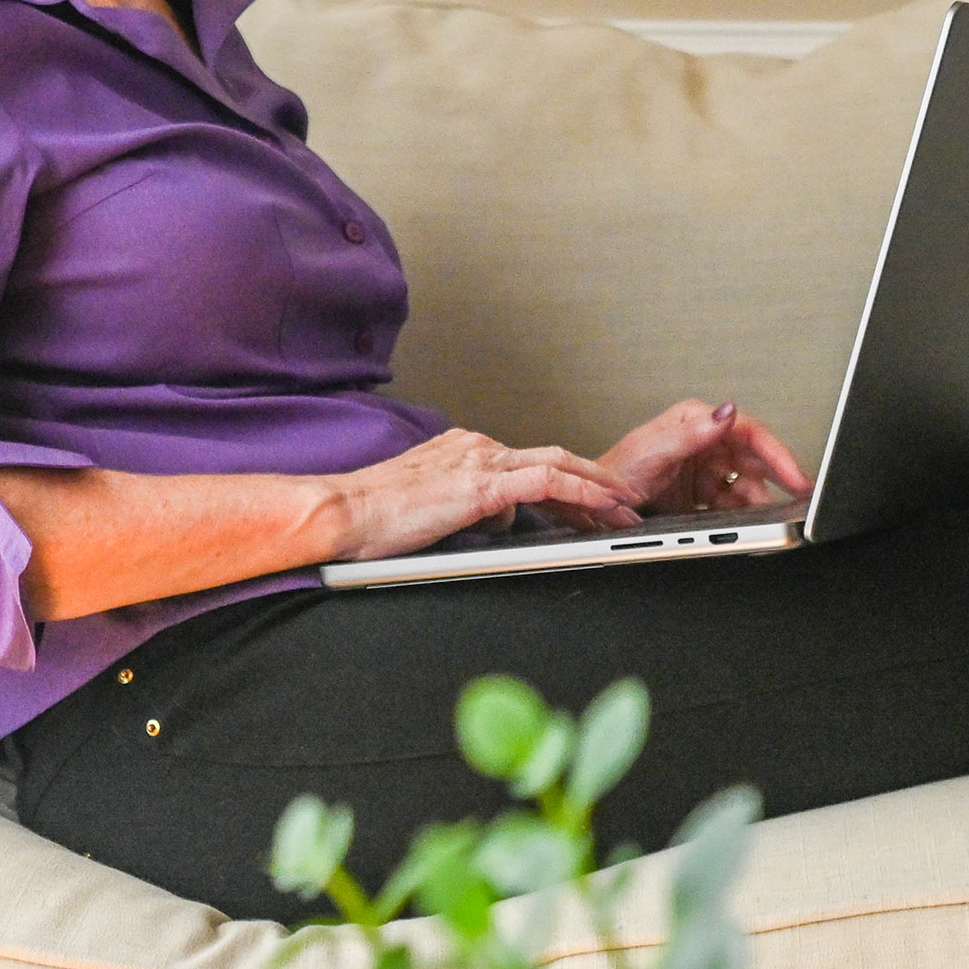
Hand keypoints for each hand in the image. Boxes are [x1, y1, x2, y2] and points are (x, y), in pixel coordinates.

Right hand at [320, 430, 642, 561]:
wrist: (342, 514)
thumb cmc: (372, 520)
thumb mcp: (430, 511)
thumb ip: (465, 509)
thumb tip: (495, 522)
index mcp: (463, 450)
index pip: (527, 461)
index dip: (566, 480)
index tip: (590, 501)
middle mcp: (476, 447)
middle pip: (553, 457)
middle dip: (595, 480)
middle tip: (625, 501)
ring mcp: (480, 461)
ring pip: (560, 465)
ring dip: (599, 488)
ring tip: (626, 509)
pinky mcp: (482, 483)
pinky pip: (548, 481)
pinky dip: (582, 492)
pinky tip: (602, 508)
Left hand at [601, 400, 811, 517]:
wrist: (597, 506)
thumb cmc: (617, 471)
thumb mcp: (653, 449)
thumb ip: (691, 432)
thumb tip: (726, 412)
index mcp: (697, 421)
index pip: (749, 432)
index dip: (777, 452)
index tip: (794, 474)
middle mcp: (706, 441)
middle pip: (754, 458)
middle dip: (778, 477)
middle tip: (800, 496)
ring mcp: (706, 468)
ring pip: (747, 485)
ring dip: (758, 502)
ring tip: (764, 517)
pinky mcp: (703, 494)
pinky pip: (733, 503)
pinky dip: (741, 515)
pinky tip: (744, 523)